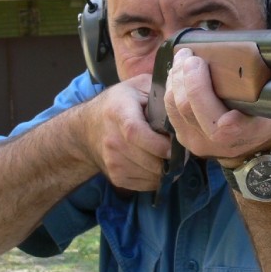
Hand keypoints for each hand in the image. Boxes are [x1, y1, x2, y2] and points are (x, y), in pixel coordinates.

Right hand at [83, 73, 172, 190]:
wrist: (86, 129)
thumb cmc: (119, 103)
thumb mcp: (137, 86)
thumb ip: (159, 91)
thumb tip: (184, 103)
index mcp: (118, 112)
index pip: (135, 132)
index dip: (158, 143)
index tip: (175, 146)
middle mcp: (112, 140)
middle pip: (147, 159)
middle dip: (171, 159)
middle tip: (183, 151)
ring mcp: (112, 161)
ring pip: (150, 175)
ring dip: (167, 169)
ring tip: (170, 155)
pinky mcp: (116, 177)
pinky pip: (146, 185)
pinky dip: (158, 177)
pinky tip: (158, 163)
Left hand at [164, 48, 270, 163]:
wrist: (257, 153)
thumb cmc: (266, 123)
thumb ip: (267, 92)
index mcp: (236, 134)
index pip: (209, 112)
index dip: (199, 85)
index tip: (199, 61)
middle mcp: (211, 142)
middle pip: (186, 106)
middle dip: (183, 74)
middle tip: (188, 54)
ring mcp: (195, 142)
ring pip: (173, 107)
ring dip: (174, 79)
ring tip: (181, 60)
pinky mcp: (184, 139)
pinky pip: (169, 112)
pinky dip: (171, 89)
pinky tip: (177, 75)